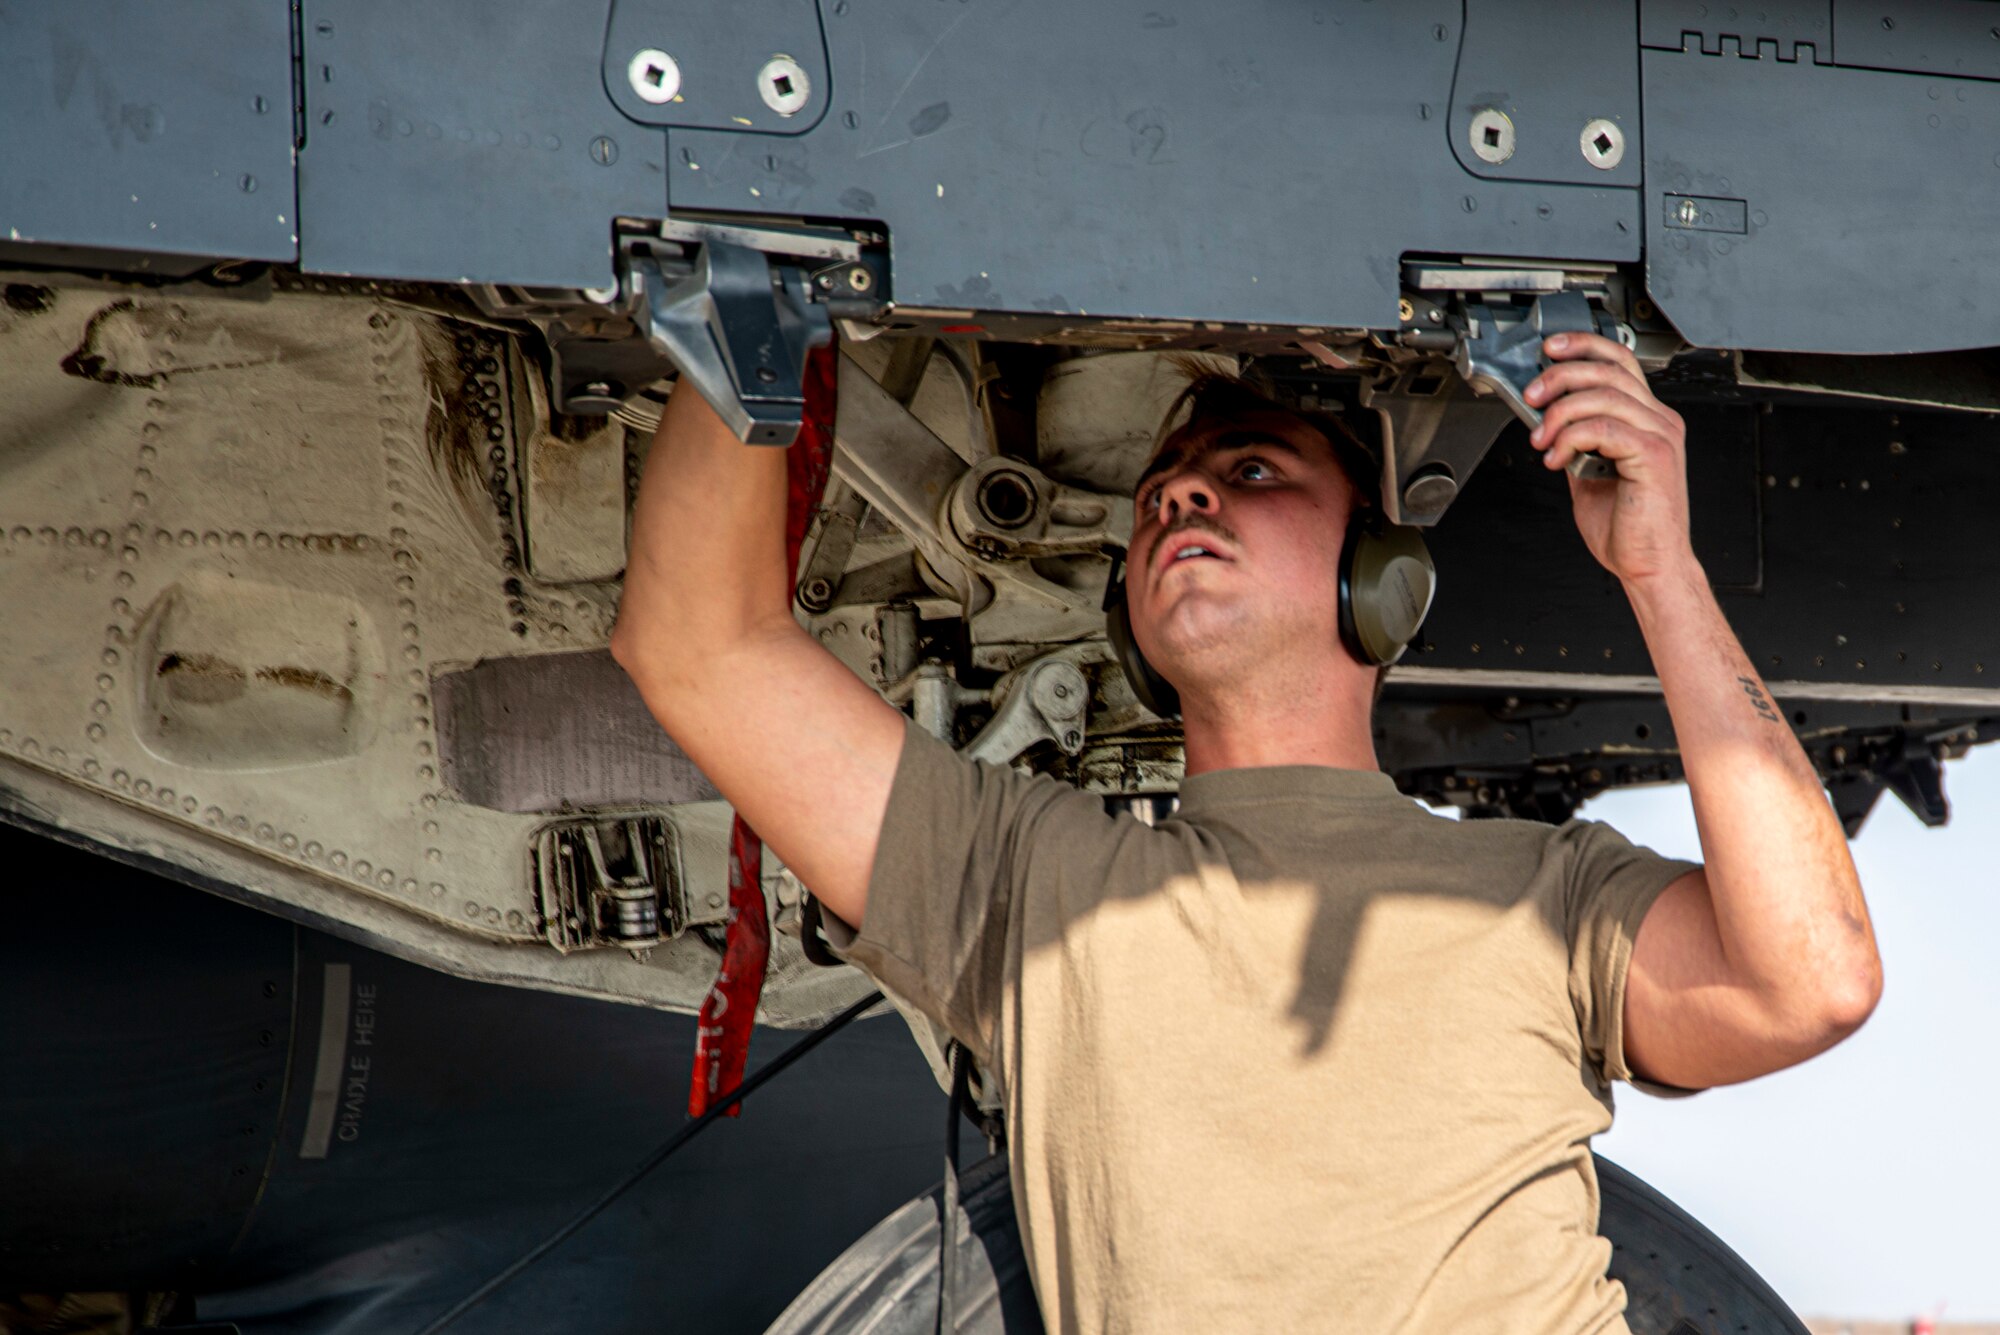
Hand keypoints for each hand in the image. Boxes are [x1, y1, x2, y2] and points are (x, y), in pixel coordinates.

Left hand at [1523, 332, 1694, 586]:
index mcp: (1647, 419)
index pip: (1619, 362)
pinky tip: (1557, 458)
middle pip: (1608, 371)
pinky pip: (1605, 428)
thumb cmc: (1627, 527)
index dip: (1583, 347)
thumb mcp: (1588, 474)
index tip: (1549, 350)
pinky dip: (1572, 438)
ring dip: (1560, 413)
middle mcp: (1659, 421)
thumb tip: (1545, 419)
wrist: (1649, 565)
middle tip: (1532, 397)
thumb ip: (1575, 442)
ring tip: (1541, 440)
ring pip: (1603, 396)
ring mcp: (1660, 436)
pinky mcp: (1655, 456)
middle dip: (1560, 377)